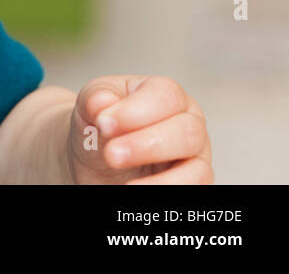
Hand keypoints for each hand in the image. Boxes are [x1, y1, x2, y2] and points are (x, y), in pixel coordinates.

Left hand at [67, 75, 212, 182]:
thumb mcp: (91, 104)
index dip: (135, 111)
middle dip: (146, 145)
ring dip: (162, 181)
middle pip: (187, 133)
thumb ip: (96, 98)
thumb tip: (103, 102)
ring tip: (126, 185)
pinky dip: (163, 194)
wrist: (92, 157)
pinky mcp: (191, 184)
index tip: (103, 124)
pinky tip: (134, 192)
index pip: (166, 96)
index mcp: (167, 95)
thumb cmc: (99, 124)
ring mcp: (195, 158)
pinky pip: (192, 194)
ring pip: (197, 171)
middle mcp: (190, 124)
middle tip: (111, 155)